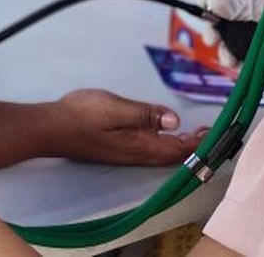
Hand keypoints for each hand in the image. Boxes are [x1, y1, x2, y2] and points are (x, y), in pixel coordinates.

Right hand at [45, 89, 205, 165]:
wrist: (50, 128)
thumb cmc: (81, 115)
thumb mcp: (115, 108)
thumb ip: (145, 114)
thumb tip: (174, 120)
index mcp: (139, 145)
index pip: (177, 148)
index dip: (197, 142)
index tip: (213, 131)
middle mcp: (136, 154)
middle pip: (172, 155)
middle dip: (192, 146)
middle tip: (207, 132)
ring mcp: (125, 153)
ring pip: (161, 153)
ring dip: (179, 145)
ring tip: (191, 133)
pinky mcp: (117, 148)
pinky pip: (149, 149)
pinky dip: (164, 143)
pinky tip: (161, 133)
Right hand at [199, 0, 263, 67]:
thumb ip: (240, 8)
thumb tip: (213, 3)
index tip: (200, 8)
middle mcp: (252, 5)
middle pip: (222, 14)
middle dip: (214, 28)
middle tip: (212, 40)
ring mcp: (255, 25)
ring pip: (229, 35)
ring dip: (224, 48)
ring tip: (228, 59)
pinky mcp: (260, 44)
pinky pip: (241, 50)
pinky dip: (236, 58)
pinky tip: (237, 65)